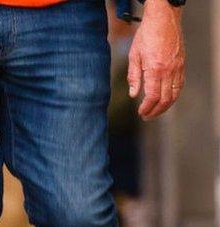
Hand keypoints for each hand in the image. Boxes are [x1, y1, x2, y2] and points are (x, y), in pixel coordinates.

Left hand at [127, 0, 183, 120]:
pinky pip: (180, 85)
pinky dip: (173, 95)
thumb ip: (134, 76)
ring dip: (165, 106)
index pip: (152, 97)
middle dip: (155, 111)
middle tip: (147, 116)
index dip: (146, 108)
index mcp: (155, 70)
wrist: (163, 20)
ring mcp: (177, 68)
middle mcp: (169, 71)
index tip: (141, 113)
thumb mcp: (134, 56)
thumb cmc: (147, 35)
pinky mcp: (182, 64)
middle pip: (165, 99)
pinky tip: (165, 99)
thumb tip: (133, 94)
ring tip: (156, 111)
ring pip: (175, 94)